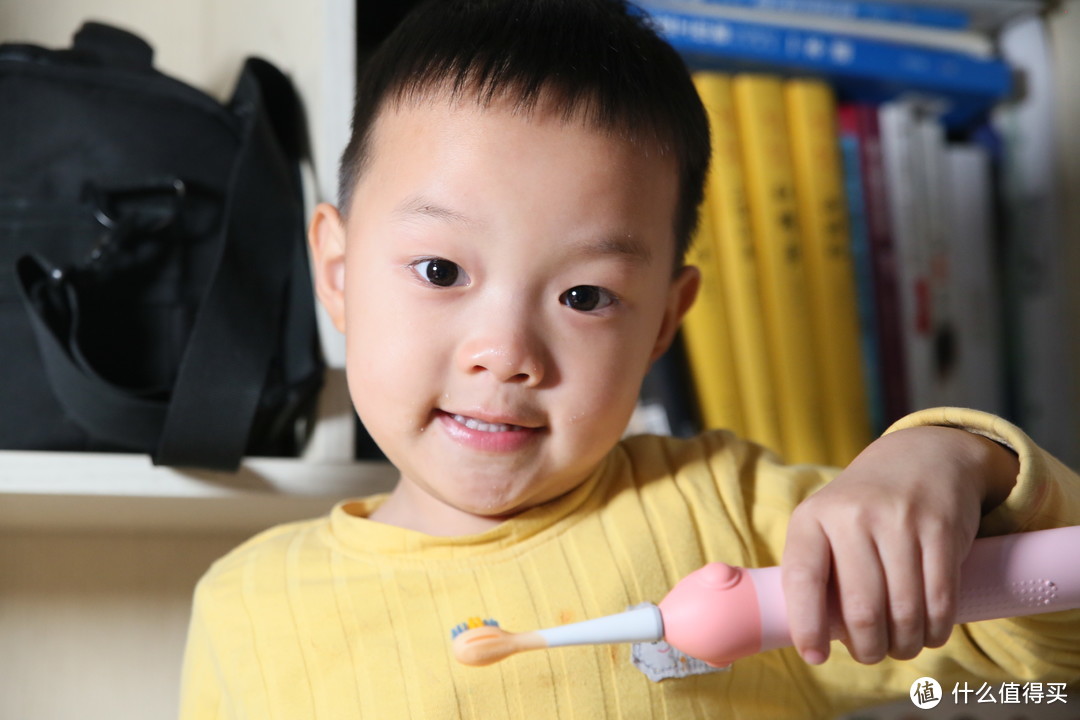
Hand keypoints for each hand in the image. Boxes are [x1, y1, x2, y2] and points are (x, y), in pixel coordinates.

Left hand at [781, 426, 1018, 664]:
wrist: (920, 457)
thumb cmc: (862, 509)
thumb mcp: (826, 524)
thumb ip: (818, 571)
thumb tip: (817, 638)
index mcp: (812, 518)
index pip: (802, 578)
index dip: (807, 624)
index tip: (815, 656)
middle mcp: (852, 516)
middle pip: (860, 607)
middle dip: (868, 647)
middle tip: (871, 654)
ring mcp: (898, 520)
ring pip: (903, 610)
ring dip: (904, 644)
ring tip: (901, 647)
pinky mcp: (940, 528)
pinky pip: (939, 597)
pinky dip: (936, 628)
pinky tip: (930, 633)